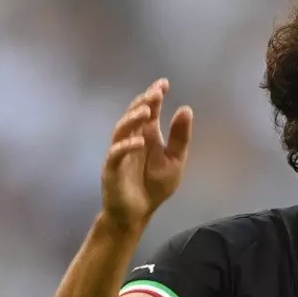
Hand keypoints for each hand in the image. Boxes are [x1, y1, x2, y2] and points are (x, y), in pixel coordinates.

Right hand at [101, 78, 192, 228]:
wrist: (138, 213)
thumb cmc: (155, 186)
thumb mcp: (175, 160)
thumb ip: (180, 137)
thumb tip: (186, 108)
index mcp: (148, 135)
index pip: (150, 111)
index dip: (154, 96)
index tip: (164, 83)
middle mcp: (132, 139)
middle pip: (134, 115)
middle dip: (143, 102)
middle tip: (155, 93)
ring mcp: (120, 153)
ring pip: (121, 130)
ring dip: (133, 119)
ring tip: (147, 111)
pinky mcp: (112, 169)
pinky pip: (116, 154)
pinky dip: (126, 146)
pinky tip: (139, 141)